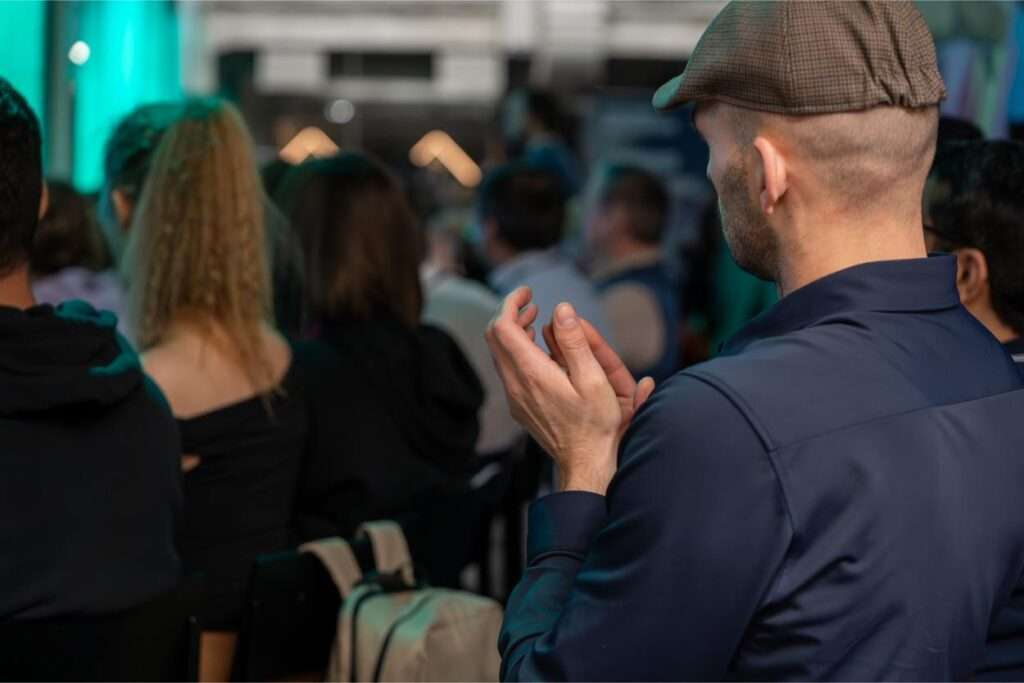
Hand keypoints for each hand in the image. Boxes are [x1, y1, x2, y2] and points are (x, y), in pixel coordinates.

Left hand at [486, 287, 654, 494]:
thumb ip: (575, 342)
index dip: (511, 303)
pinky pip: (507, 370)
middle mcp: (516, 385)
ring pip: (499, 354)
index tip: (528, 294)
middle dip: (510, 314)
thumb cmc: (595, 424)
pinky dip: (517, 352)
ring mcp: (514, 397)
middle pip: (495, 337)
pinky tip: (540, 352)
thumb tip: (561, 309)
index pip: (503, 327)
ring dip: (514, 333)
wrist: (585, 462)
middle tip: (532, 304)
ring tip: (536, 323)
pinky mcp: (518, 406)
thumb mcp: (593, 380)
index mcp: (532, 373)